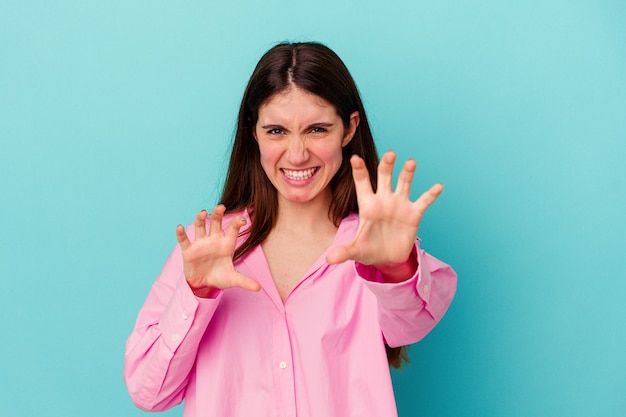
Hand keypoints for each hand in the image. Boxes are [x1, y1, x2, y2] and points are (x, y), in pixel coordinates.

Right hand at [176, 205, 260, 296]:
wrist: (203, 285)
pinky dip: (181, 234)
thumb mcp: (232, 279)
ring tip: (202, 213)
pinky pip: (184, 240)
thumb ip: (245, 281)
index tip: (242, 219)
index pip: (232, 230)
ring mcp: (201, 243)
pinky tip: (180, 227)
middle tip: (221, 206)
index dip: (237, 223)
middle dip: (217, 214)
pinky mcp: (189, 250)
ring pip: (200, 227)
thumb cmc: (219, 277)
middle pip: (215, 223)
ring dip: (200, 219)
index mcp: (226, 244)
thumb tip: (258, 288)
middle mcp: (214, 240)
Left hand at [326, 150, 442, 273]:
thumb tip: (329, 259)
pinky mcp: (414, 214)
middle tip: (390, 154)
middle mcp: (384, 200)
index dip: (359, 171)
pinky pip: (423, 201)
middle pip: (384, 177)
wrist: (387, 259)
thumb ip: (344, 252)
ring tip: (411, 163)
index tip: (355, 158)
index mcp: (367, 205)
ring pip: (404, 183)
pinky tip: (438, 186)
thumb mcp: (355, 251)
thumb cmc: (368, 249)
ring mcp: (400, 205)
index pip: (362, 184)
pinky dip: (431, 194)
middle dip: (386, 165)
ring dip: (407, 173)